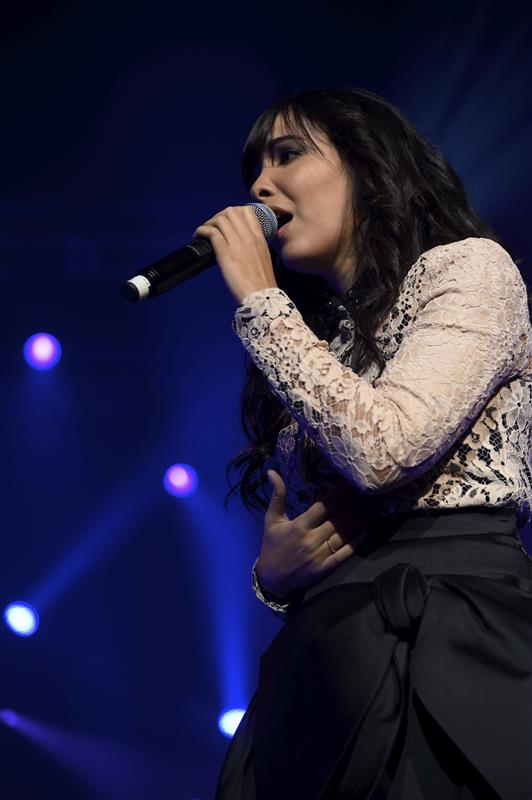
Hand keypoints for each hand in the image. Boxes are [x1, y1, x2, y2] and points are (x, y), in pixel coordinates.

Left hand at [194, 205, 277, 304]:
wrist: (262, 297)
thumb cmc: (262, 283)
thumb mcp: (263, 257)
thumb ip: (254, 246)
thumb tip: (240, 244)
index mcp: (259, 237)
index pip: (246, 211)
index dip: (233, 212)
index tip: (227, 222)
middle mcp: (248, 236)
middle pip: (231, 211)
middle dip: (219, 216)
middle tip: (213, 227)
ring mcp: (237, 243)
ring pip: (220, 219)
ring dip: (209, 223)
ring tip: (204, 233)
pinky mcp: (225, 253)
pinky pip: (211, 232)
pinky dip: (202, 231)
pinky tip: (199, 237)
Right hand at [255, 470, 373, 599]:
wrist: (271, 579)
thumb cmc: (272, 545)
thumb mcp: (271, 519)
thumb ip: (277, 496)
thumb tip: (272, 471)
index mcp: (299, 526)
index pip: (323, 506)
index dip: (338, 494)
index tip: (350, 483)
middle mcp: (310, 540)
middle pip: (337, 519)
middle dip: (353, 505)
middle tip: (368, 493)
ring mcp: (319, 555)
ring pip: (343, 535)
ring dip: (359, 521)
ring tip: (372, 508)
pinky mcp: (324, 568)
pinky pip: (343, 554)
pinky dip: (355, 543)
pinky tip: (366, 531)